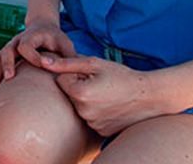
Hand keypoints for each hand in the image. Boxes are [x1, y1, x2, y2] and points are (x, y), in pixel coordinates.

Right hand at [0, 19, 75, 92]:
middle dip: (8, 64)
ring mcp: (11, 47)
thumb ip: (69, 59)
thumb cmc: (56, 39)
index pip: (27, 45)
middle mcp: (18, 40)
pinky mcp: (8, 55)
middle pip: (8, 50)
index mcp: (33, 36)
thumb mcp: (65, 45)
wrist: (43, 28)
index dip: (33, 56)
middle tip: (10, 77)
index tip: (42, 65)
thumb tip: (75, 77)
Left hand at [41, 55, 161, 135]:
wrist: (149, 96)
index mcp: (79, 93)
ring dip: (88, 99)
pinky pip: (90, 117)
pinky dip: (96, 111)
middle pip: (69, 95)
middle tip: (100, 84)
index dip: (74, 74)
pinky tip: (110, 105)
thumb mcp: (94, 64)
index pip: (61, 80)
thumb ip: (66, 63)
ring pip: (79, 106)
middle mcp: (83, 112)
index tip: (90, 74)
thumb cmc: (121, 76)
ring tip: (107, 94)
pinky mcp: (100, 132)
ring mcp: (92, 124)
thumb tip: (43, 60)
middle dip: (79, 87)